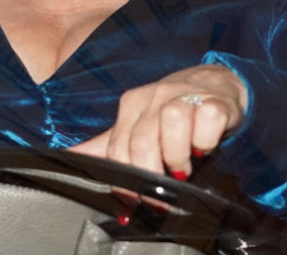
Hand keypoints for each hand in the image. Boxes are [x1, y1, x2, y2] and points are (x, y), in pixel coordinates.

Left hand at [70, 64, 246, 180]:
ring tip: (182, 167)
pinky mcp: (214, 101)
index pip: (118, 147)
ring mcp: (184, 95)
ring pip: (172, 122)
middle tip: (161, 194)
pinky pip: (207, 119)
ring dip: (177, 155)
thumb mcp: (138, 125)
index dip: (124, 181)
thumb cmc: (174, 108)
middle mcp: (155, 97)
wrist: (215, 84)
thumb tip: (72, 158)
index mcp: (132, 105)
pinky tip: (203, 148)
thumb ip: (106, 144)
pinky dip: (205, 139)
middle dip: (150, 174)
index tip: (133, 202)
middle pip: (142, 140)